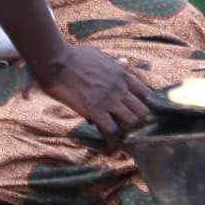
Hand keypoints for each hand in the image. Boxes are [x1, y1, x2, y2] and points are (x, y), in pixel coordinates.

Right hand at [34, 45, 151, 145]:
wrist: (57, 61)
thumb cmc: (75, 56)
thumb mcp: (101, 55)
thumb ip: (115, 63)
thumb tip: (124, 62)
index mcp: (123, 75)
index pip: (147, 94)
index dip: (146, 107)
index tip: (139, 116)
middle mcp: (121, 89)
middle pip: (144, 112)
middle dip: (141, 124)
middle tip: (132, 133)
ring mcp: (109, 100)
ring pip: (132, 123)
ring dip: (128, 134)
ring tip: (120, 141)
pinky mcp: (95, 111)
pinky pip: (112, 132)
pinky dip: (112, 143)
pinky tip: (109, 149)